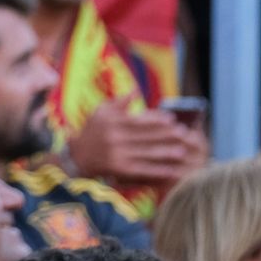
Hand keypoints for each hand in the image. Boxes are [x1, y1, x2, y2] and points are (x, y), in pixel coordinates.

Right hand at [67, 103, 198, 186]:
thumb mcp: (101, 111)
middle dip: (166, 136)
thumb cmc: (92, 131)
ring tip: (182, 152)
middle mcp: (115, 137)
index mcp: (113, 122)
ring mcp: (117, 154)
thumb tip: (136, 90)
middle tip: (184, 134)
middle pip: (145, 137)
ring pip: (146, 153)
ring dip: (165, 153)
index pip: (139, 120)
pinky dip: (156, 170)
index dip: (156, 119)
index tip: (172, 119)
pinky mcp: (119, 169)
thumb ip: (119, 101)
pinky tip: (170, 170)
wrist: (77, 156)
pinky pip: (142, 170)